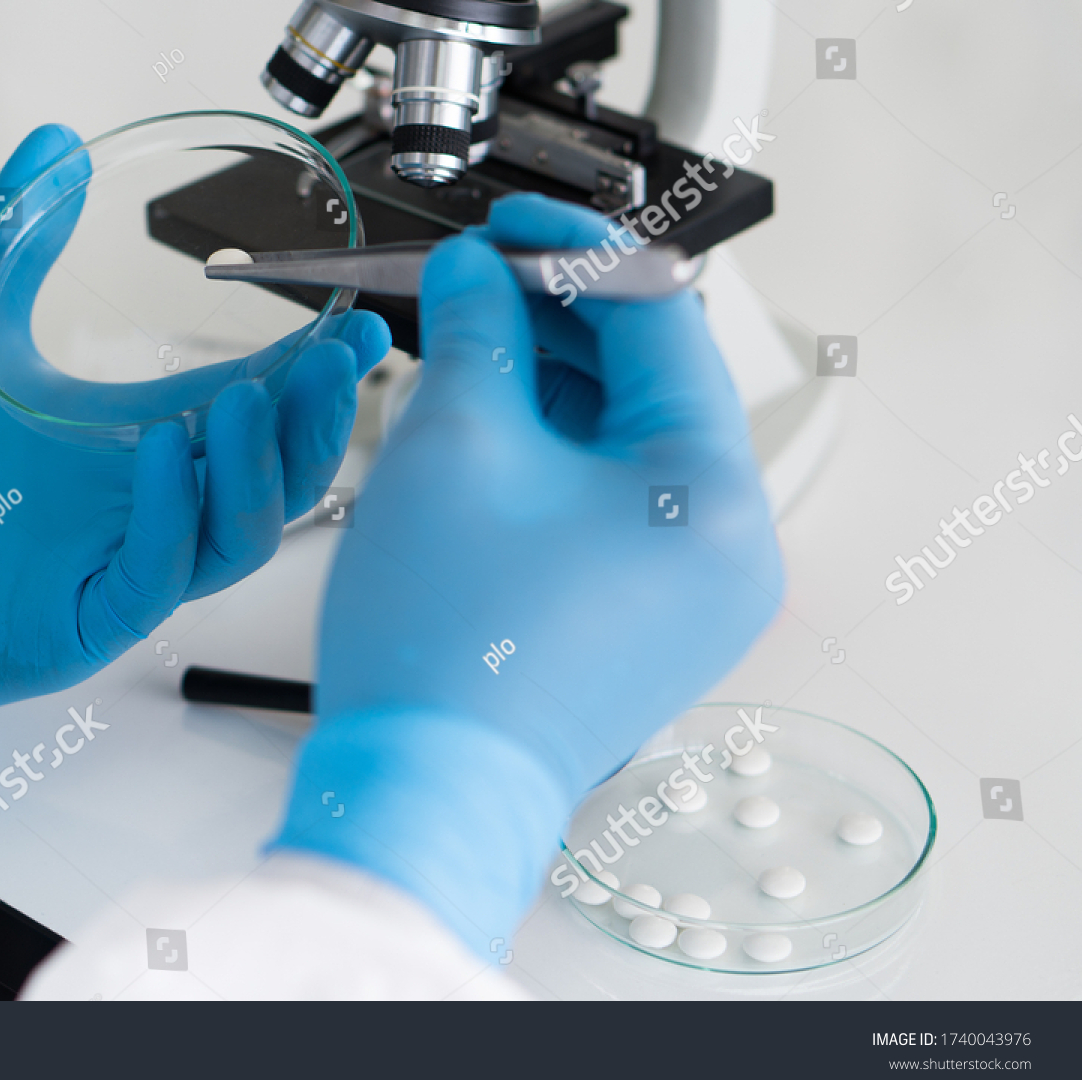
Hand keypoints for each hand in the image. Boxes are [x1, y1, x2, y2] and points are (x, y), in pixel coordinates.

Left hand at [0, 125, 390, 734]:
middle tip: (338, 356)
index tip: (352, 322)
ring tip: (259, 394)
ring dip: (264, 465)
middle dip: (317, 417)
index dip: (307, 371)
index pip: (251, 407)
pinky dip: (176, 509)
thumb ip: (10, 242)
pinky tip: (168, 441)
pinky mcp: (87, 618)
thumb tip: (51, 149)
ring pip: (240, 531)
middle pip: (275, 474)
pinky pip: (160, 572)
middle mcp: (145, 511)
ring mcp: (122, 567)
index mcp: (134, 449)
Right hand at [275, 195, 782, 952]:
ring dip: (544, 389)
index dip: (574, 250)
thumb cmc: (444, 652)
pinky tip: (481, 433)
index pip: (660, 320)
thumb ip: (476, 332)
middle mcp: (724, 548)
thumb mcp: (453, 449)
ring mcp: (686, 592)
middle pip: (646, 381)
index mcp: (712, 497)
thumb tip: (478, 275)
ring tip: (460, 361)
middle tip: (472, 286)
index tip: (510, 223)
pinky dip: (547, 458)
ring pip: (620, 444)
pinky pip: (604, 504)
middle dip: (554, 322)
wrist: (420, 791)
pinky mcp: (640, 618)